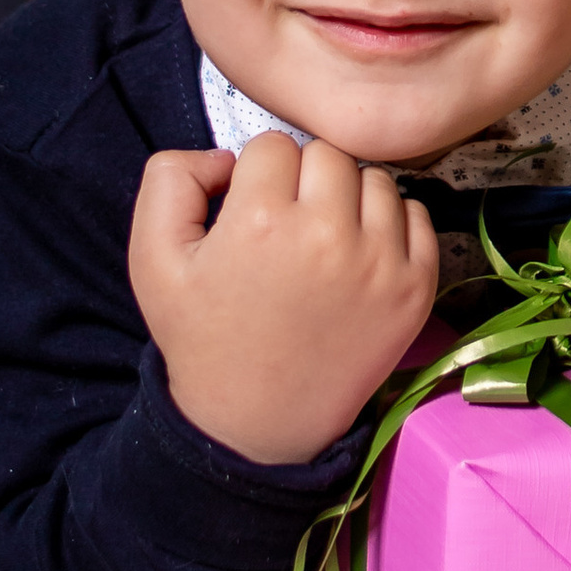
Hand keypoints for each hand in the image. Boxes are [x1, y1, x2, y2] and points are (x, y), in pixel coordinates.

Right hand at [128, 131, 436, 466]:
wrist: (255, 425)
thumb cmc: (203, 338)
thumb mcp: (153, 260)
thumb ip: (171, 181)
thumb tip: (227, 154)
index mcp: (260, 221)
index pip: (273, 145)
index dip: (256, 176)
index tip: (249, 213)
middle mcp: (328, 234)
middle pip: (328, 154)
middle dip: (303, 179)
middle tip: (286, 225)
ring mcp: (381, 261)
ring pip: (374, 178)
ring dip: (349, 198)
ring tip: (322, 241)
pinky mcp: (417, 285)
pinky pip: (416, 213)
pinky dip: (390, 225)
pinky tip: (358, 256)